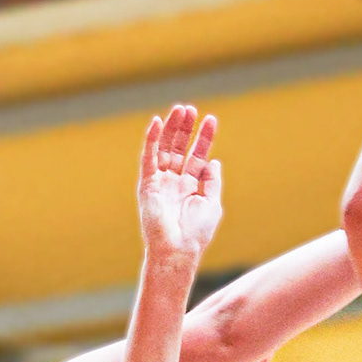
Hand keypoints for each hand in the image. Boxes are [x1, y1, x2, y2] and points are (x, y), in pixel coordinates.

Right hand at [138, 102, 221, 263]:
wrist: (177, 251)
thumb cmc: (195, 234)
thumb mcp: (212, 204)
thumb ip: (212, 181)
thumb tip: (214, 160)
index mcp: (190, 186)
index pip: (197, 155)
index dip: (204, 137)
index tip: (211, 119)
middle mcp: (174, 182)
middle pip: (179, 148)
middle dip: (185, 129)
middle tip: (191, 110)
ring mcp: (160, 182)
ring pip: (164, 149)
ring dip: (171, 129)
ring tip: (180, 110)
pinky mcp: (147, 185)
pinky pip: (147, 159)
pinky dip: (150, 141)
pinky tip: (156, 124)